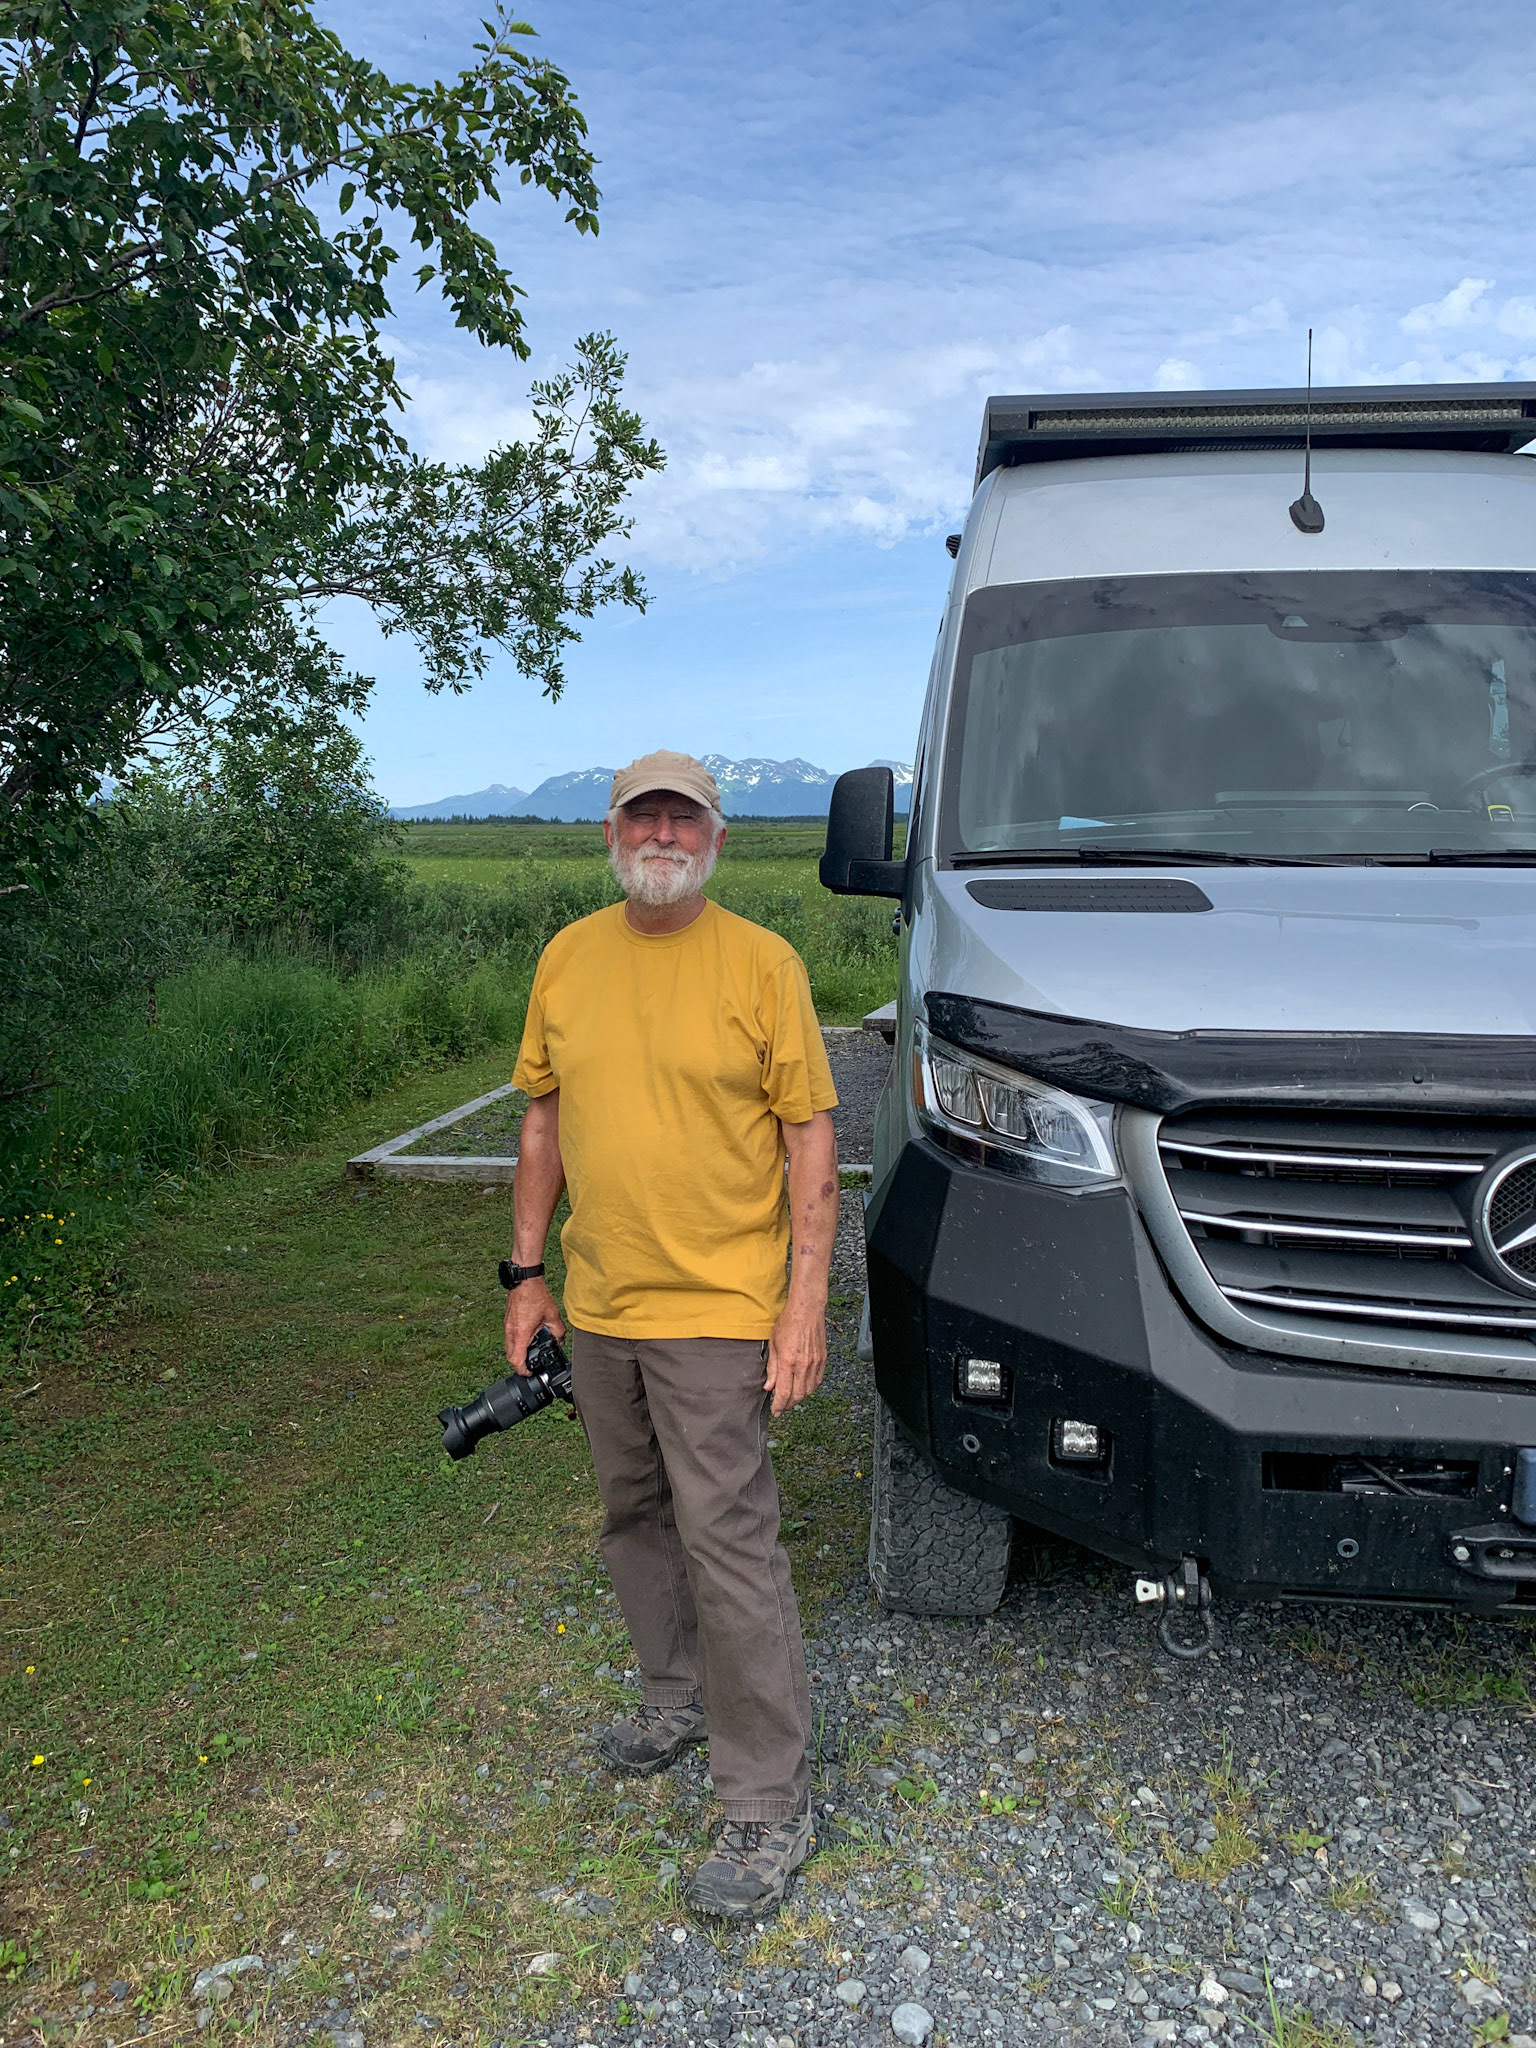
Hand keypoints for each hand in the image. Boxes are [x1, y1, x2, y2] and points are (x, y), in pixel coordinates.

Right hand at [504, 1278, 565, 1372]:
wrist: (524, 1280)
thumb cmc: (535, 1294)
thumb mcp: (552, 1315)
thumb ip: (558, 1331)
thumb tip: (560, 1340)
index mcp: (521, 1333)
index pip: (516, 1360)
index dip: (522, 1370)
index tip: (530, 1372)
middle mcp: (511, 1331)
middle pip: (510, 1356)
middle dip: (519, 1364)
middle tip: (530, 1365)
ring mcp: (507, 1326)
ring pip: (508, 1347)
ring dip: (517, 1353)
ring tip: (529, 1353)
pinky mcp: (507, 1321)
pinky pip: (509, 1338)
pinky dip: (516, 1343)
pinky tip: (527, 1338)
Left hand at [765, 1297, 826, 1416]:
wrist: (806, 1310)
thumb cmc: (788, 1323)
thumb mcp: (773, 1345)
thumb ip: (771, 1368)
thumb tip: (769, 1387)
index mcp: (788, 1361)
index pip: (783, 1392)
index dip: (778, 1405)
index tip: (775, 1412)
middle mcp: (803, 1365)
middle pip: (797, 1395)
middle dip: (788, 1405)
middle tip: (781, 1408)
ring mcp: (815, 1363)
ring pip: (808, 1391)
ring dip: (799, 1398)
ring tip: (790, 1399)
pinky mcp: (823, 1359)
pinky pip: (817, 1381)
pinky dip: (810, 1388)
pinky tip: (803, 1388)